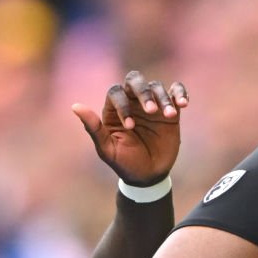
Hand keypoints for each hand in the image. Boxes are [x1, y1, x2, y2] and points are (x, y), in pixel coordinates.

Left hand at [74, 71, 187, 186]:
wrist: (149, 176)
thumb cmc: (125, 163)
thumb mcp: (107, 149)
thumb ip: (93, 128)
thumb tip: (75, 106)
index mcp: (114, 109)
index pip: (116, 93)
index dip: (123, 105)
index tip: (131, 127)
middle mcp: (132, 102)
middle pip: (135, 80)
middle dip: (143, 92)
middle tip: (151, 111)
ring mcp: (152, 105)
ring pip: (156, 87)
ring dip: (162, 98)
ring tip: (168, 115)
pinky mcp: (170, 110)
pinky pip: (175, 92)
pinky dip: (179, 94)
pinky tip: (182, 104)